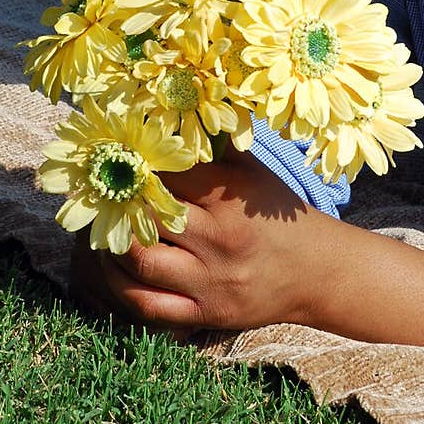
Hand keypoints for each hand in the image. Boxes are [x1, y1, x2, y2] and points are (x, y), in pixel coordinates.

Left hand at [69, 148, 333, 332]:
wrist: (317, 272)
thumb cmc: (281, 216)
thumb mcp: (256, 173)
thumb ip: (219, 145)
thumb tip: (182, 110)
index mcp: (229, 200)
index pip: (168, 176)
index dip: (139, 166)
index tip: (122, 159)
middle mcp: (217, 240)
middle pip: (147, 217)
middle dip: (120, 204)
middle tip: (106, 195)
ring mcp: (209, 281)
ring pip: (140, 262)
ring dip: (112, 245)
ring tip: (106, 231)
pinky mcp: (204, 314)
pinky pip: (147, 305)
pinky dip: (122, 287)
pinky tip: (116, 269)